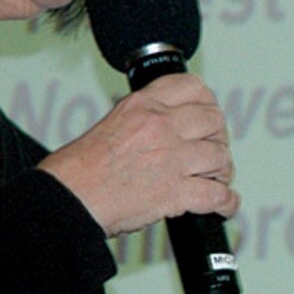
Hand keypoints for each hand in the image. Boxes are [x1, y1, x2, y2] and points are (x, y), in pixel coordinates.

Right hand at [39, 73, 239, 234]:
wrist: (67, 199)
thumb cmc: (78, 170)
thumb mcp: (112, 123)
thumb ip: (144, 120)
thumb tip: (169, 128)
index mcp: (143, 106)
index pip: (191, 87)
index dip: (208, 102)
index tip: (209, 116)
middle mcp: (160, 126)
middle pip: (214, 121)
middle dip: (219, 138)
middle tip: (214, 151)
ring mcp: (171, 158)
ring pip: (219, 157)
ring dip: (222, 172)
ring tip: (216, 180)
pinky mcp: (175, 192)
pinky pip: (217, 195)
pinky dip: (226, 203)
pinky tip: (225, 205)